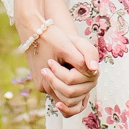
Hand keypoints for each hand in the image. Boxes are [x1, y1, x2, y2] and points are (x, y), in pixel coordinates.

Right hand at [26, 0, 99, 117]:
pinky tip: (72, 69)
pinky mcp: (41, 81)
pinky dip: (66, 82)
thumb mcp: (68, 46)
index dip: (83, 86)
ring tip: (78, 68)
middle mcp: (44, 88)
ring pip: (63, 94)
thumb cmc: (50, 37)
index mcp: (49, 82)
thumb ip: (81, 60)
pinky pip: (58, 88)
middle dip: (79, 86)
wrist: (32, 30)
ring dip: (73, 84)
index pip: (72, 97)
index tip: (88, 71)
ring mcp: (42, 86)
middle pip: (68, 98)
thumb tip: (95, 71)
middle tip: (86, 70)